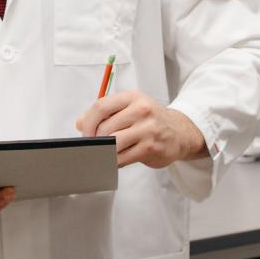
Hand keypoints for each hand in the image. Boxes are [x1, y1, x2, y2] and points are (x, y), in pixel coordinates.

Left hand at [75, 90, 208, 168]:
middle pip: (105, 127)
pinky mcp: (151, 148)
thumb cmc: (149, 119)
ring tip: (103, 152)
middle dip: (95, 139)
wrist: (180, 132)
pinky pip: (123, 157)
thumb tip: (79, 123)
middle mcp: (142, 110)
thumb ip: (104, 113)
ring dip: (104, 151)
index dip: (88, 121)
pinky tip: (114, 159)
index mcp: (133, 97)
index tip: (85, 132)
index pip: (101, 106)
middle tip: (94, 145)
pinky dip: (114, 160)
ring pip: (113, 144)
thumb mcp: (129, 107)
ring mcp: (148, 130)